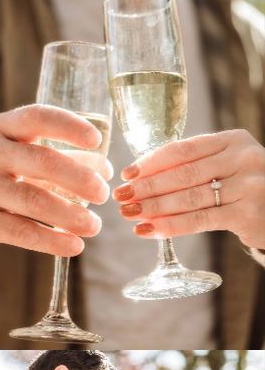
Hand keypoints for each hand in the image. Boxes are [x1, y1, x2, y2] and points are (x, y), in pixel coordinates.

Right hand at [0, 104, 111, 257]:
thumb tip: (103, 169)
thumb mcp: (24, 160)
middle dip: (78, 178)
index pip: (36, 117)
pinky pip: (19, 230)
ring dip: (70, 214)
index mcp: (1, 129)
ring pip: (32, 199)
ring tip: (94, 226)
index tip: (96, 140)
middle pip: (40, 160)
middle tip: (103, 194)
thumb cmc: (0, 177)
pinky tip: (73, 246)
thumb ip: (62, 160)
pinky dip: (51, 240)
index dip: (68, 126)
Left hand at [113, 129, 264, 250]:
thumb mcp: (228, 164)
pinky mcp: (247, 213)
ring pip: (189, 197)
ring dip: (154, 207)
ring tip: (130, 213)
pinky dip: (171, 226)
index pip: (183, 149)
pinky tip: (150, 229)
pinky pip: (200, 219)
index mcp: (234, 139)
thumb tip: (140, 177)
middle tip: (121, 196)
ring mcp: (249, 186)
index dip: (151, 162)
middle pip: (183, 173)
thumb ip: (195, 164)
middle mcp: (244, 158)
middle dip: (147, 187)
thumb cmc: (246, 186)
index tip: (127, 173)